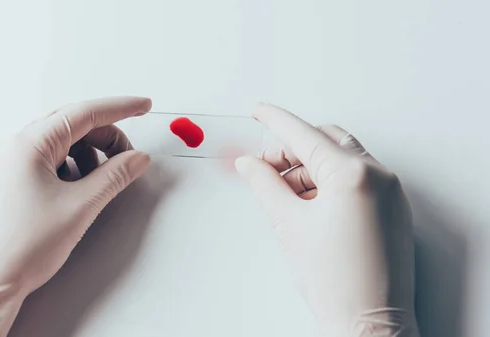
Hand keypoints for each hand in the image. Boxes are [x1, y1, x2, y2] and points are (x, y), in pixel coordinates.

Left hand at [0, 96, 151, 336]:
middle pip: (74, 126)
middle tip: (130, 157)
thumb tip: (137, 158)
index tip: (143, 106)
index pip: (83, 113)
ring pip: (63, 145)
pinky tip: (82, 190)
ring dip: (90, 155)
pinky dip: (74, 169)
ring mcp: (13, 164)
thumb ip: (114, 176)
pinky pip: (52, 161)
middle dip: (107, 137)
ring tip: (104, 181)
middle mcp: (17, 147)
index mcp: (30, 144)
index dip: (119, 108)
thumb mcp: (80, 207)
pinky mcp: (14, 181)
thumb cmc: (24, 246)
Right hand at [235, 104, 419, 336]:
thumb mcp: (289, 225)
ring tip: (286, 196)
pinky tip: (308, 204)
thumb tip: (249, 163)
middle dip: (292, 149)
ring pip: (341, 159)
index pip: (304, 134)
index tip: (258, 110)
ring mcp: (389, 191)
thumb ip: (265, 184)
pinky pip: (356, 178)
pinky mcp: (392, 206)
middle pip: (326, 140)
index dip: (275, 120)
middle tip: (265, 166)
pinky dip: (328, 182)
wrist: (370, 325)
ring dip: (309, 168)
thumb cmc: (336, 283)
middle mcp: (378, 175)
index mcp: (352, 175)